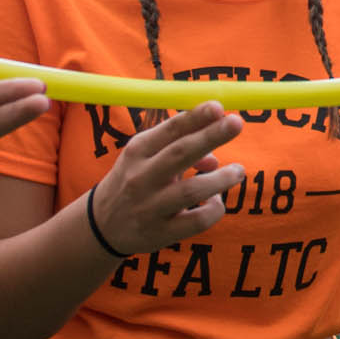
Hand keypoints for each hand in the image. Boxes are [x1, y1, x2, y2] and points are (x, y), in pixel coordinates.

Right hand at [87, 101, 244, 256]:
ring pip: (192, 190)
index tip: (218, 106)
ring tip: (238, 171)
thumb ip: (178, 146)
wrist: (101, 225)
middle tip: (237, 122)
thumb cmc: (133, 180)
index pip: (170, 129)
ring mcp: (150, 207)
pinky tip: (216, 201)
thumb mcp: (145, 156)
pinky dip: (214, 208)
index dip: (195, 117)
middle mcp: (141, 177)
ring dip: (220, 178)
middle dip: (211, 136)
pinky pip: (196, 221)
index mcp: (138, 151)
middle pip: (180, 154)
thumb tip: (215, 152)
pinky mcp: (161, 233)